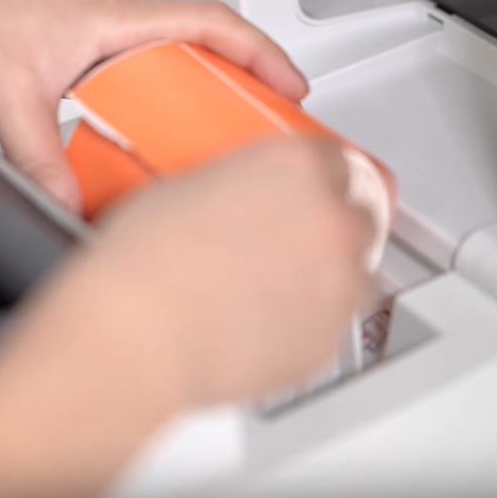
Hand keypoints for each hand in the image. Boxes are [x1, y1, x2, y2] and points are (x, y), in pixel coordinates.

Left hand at [0, 0, 308, 211]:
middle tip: (260, 119)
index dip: (259, 52)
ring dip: (197, 89)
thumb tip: (70, 205)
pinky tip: (138, 135)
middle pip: (200, 40)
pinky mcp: (69, 52)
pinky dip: (152, 100)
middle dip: (242, 75)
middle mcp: (107, 21)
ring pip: (166, 57)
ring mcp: (90, 35)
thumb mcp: (7, 98)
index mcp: (111, 18)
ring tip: (211, 135)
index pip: (209, 23)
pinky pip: (132, 73)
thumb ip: (41, 158)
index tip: (290, 85)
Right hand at [84, 137, 374, 404]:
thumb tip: (246, 195)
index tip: (306, 193)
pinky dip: (306, 325)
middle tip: (283, 244)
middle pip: (357, 216)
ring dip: (327, 278)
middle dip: (328, 229)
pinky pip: (330, 327)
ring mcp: (339, 281)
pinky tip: (260, 324)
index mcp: (297, 166)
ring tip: (272, 289)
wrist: (139, 332)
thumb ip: (242, 181)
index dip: (317, 179)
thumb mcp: (188, 183)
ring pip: (355, 275)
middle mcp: (331, 218)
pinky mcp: (328, 338)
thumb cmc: (145, 262)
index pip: (339, 159)